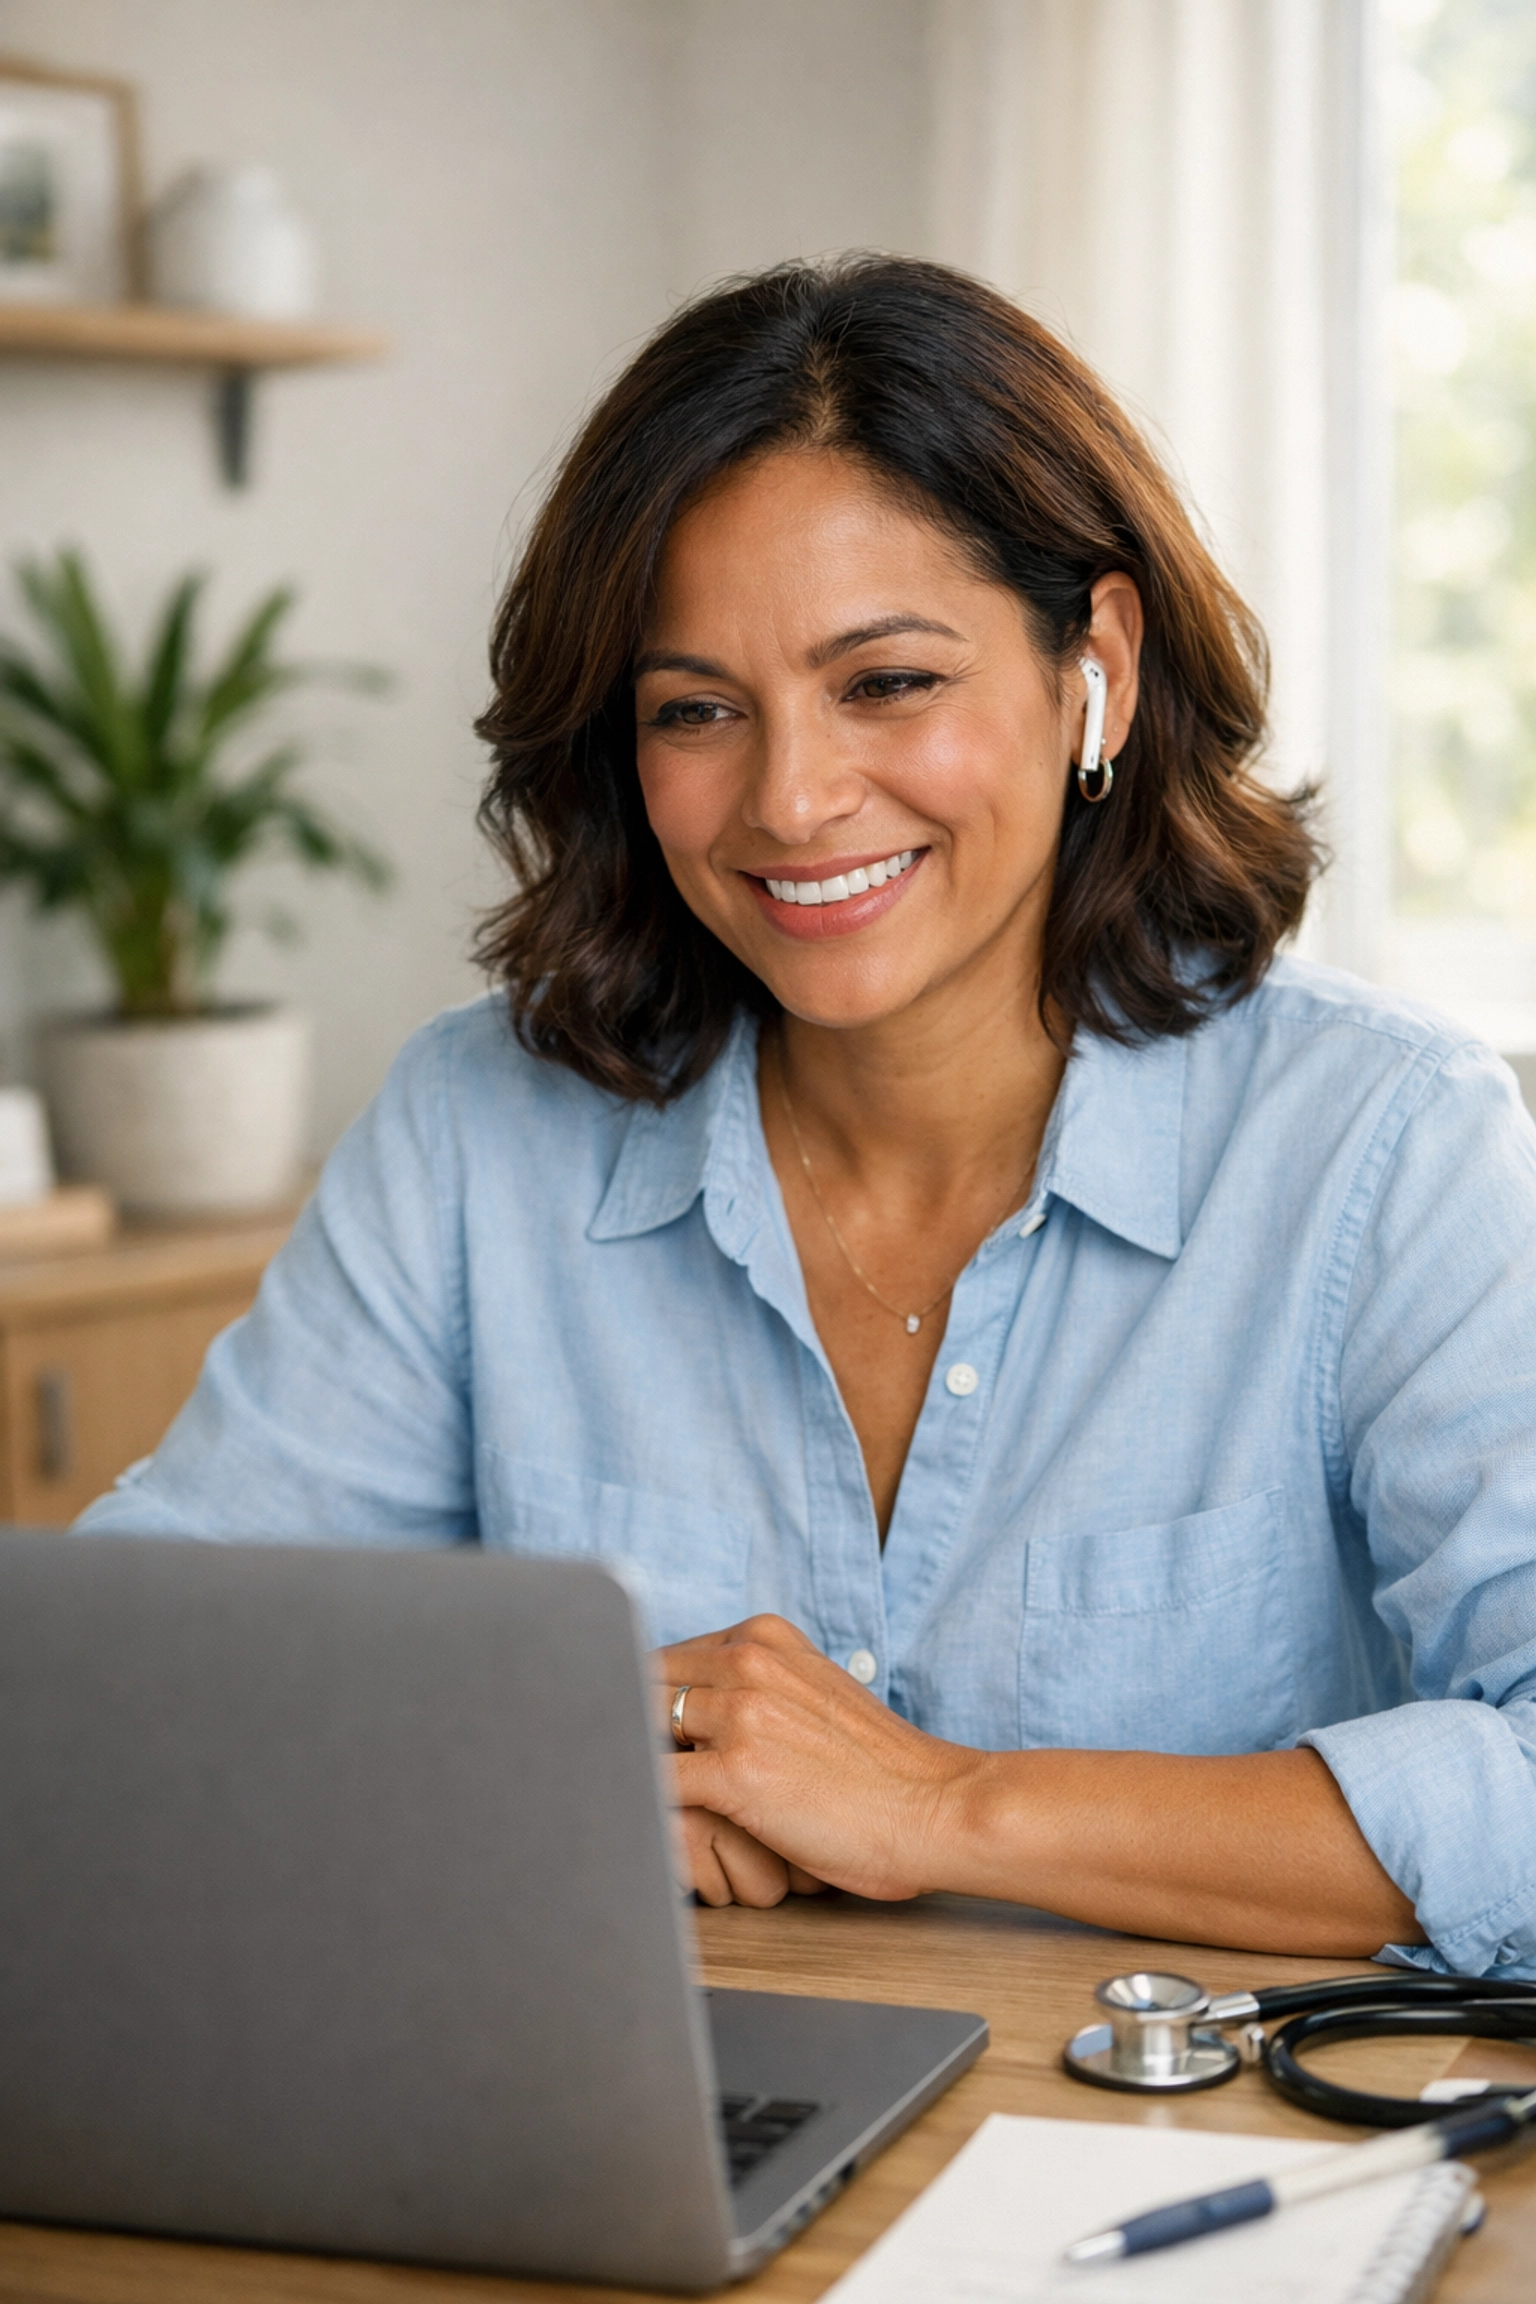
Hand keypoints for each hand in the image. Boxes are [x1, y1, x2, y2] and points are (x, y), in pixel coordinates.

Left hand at [657, 1614, 980, 1900]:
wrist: (937, 1806)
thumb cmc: (879, 1767)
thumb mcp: (813, 1691)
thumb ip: (754, 1685)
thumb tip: (694, 1706)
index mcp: (763, 1636)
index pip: (664, 1658)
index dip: (645, 1704)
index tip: (642, 1741)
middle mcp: (748, 1660)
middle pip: (642, 1686)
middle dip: (631, 1732)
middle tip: (631, 1774)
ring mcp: (741, 1713)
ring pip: (638, 1729)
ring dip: (633, 1767)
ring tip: (636, 1804)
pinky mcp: (736, 1773)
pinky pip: (653, 1785)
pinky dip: (642, 1806)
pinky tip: (647, 1827)